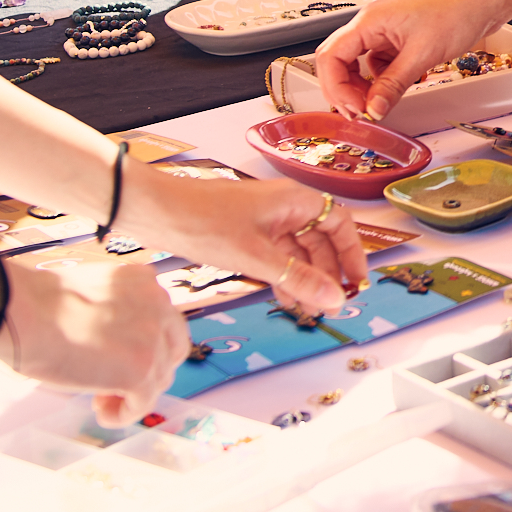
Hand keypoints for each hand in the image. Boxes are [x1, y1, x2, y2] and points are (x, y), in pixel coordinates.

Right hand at [0, 254, 188, 426]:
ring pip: (159, 378)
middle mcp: (158, 303)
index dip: (145, 345)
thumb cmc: (39, 305)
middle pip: (172, 349)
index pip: (163, 320)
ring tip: (100, 401)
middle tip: (114, 385)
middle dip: (149, 370)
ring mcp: (152, 337)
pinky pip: (143, 402)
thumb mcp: (93, 295)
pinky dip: (125, 414)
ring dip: (133, 394)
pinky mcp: (141, 369)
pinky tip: (102, 414)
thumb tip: (117, 345)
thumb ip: (116, 312)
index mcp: (144, 280)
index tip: (117, 358)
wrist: (24, 313)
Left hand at [120, 165, 363, 312]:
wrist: (154, 212)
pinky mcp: (245, 234)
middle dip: (327, 274)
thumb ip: (297, 279)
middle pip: (320, 240)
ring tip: (309, 311)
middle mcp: (284, 207)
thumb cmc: (203, 222)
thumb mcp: (255, 257)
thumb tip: (334, 298)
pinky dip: (282, 277)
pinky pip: (275, 257)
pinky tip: (283, 300)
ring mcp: (264, 220)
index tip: (357, 282)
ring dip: (305, 280)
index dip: (352, 253)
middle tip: (331, 307)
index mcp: (294, 201)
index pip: (339, 223)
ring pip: (297, 252)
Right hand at [315, 0, 502, 121]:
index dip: (336, 88)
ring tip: (380, 103)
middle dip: (345, 90)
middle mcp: (373, 25)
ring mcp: (387, 32)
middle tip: (361, 112)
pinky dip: (385, 79)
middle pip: (340, 61)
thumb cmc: (456, 10)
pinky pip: (382, 64)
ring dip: (366, 87)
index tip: (355, 109)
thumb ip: (393, 84)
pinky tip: (399, 86)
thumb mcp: (421, 54)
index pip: (330, 57)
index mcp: (369, 21)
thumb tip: (374, 109)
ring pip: (361, 65)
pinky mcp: (402, 39)